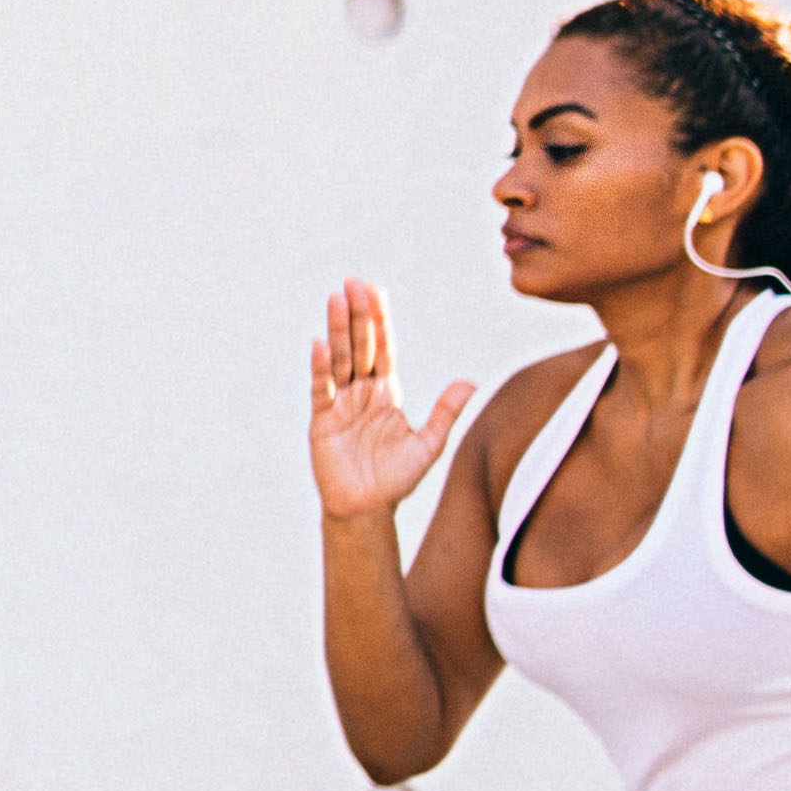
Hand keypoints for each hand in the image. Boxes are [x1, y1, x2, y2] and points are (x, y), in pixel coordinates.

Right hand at [312, 280, 474, 528]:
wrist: (366, 509)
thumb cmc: (396, 479)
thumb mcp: (429, 445)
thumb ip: (446, 412)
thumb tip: (469, 381)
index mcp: (387, 392)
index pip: (384, 347)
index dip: (380, 319)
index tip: (375, 290)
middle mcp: (362, 391)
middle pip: (361, 345)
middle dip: (357, 313)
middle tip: (352, 281)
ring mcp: (340, 403)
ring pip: (340, 358)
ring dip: (339, 329)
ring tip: (336, 299)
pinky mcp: (322, 420)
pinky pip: (322, 388)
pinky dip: (321, 367)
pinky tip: (320, 344)